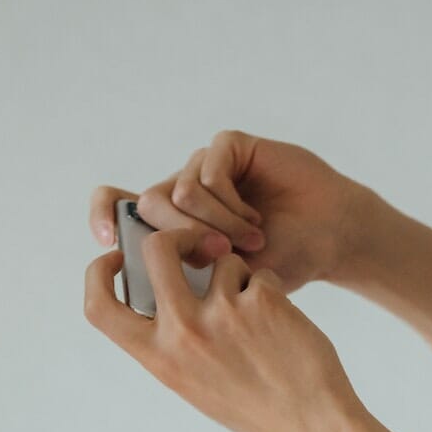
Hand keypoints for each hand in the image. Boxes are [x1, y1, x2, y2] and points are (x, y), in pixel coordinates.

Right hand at [84, 221, 362, 431]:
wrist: (312, 426)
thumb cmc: (256, 409)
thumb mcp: (195, 384)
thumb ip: (171, 343)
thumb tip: (158, 292)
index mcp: (158, 359)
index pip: (99, 307)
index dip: (98, 274)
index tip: (116, 259)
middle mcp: (183, 334)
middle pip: (157, 249)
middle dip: (178, 234)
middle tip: (200, 243)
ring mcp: (221, 314)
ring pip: (219, 258)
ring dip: (238, 275)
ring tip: (258, 320)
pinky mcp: (260, 301)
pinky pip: (258, 274)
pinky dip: (269, 292)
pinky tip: (283, 328)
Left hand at [90, 131, 369, 293]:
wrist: (328, 242)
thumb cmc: (281, 265)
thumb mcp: (224, 284)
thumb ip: (181, 275)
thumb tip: (138, 278)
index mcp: (175, 222)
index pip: (118, 205)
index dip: (104, 214)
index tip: (104, 242)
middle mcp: (185, 190)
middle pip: (149, 203)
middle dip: (182, 238)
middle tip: (221, 258)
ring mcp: (207, 165)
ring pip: (181, 192)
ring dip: (216, 226)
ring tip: (251, 241)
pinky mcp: (230, 147)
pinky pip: (208, 173)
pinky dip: (229, 205)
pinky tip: (255, 218)